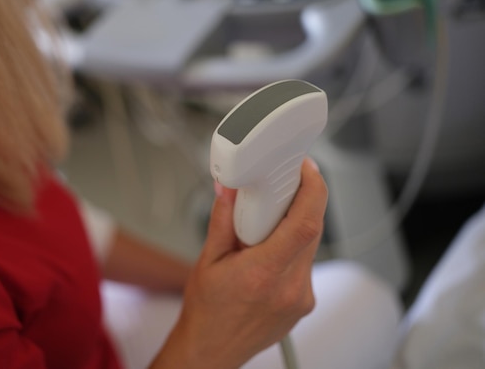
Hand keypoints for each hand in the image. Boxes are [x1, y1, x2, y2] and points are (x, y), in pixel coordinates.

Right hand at [151, 158, 327, 368]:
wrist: (211, 350)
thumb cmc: (206, 312)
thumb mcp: (208, 259)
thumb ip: (223, 219)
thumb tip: (231, 189)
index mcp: (262, 274)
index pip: (305, 224)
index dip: (312, 190)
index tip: (306, 170)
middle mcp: (289, 288)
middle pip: (312, 229)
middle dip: (301, 201)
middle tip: (281, 189)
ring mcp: (301, 298)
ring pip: (310, 245)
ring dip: (295, 226)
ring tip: (265, 229)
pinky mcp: (304, 303)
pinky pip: (306, 263)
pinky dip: (293, 248)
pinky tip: (270, 253)